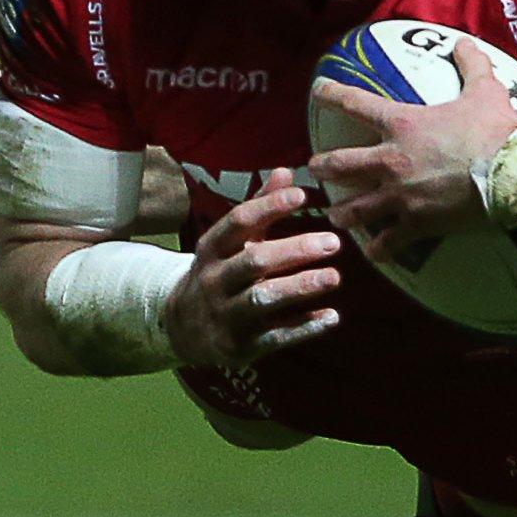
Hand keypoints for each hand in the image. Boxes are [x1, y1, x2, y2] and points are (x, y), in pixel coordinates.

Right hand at [163, 168, 341, 365]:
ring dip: (300, 287)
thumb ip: (259, 206)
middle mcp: (214, 280)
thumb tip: (287, 171)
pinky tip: (332, 316)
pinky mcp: (239, 345)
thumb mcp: (230, 240)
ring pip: (263, 299)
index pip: (238, 222)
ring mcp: (225, 315)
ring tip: (335, 277)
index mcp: (211, 248)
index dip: (269, 206)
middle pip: (255, 261)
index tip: (303, 195)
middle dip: (295, 251)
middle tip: (333, 243)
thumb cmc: (219, 272)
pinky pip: (275, 336)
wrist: (182, 327)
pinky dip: (304, 327)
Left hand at [309, 41, 516, 262]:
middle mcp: (391, 160)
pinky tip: (372, 253)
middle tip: (313, 168)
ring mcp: (401, 195)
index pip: (354, 103)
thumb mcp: (485, 90)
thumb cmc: (496, 131)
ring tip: (335, 216)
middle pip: (341, 164)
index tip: (316, 90)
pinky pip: (388, 242)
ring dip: (342, 212)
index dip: (330, 94)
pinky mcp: (417, 223)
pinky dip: (378, 249)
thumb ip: (470, 65)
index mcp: (401, 123)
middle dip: (323, 166)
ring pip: (355, 209)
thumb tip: (464, 42)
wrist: (513, 175)